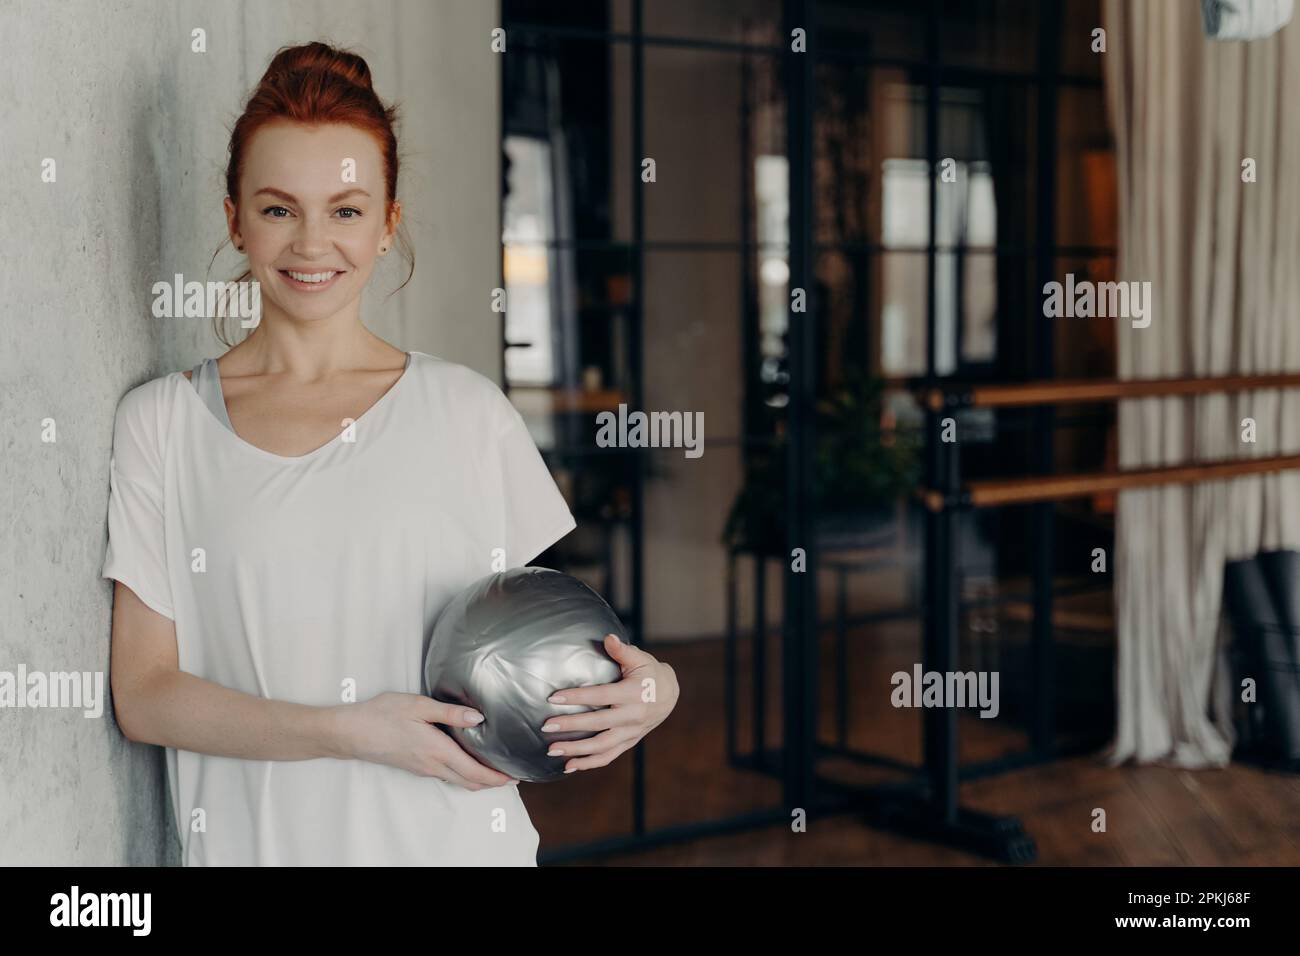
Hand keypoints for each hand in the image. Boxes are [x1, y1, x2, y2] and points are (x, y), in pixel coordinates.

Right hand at [337, 692, 518, 789]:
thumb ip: (450, 713)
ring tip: (494, 771)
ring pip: (457, 781)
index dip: (497, 778)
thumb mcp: (418, 706)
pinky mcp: (414, 767)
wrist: (351, 733)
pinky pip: (445, 776)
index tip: (514, 777)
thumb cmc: (382, 715)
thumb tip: (479, 719)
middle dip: (493, 782)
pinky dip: (463, 775)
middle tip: (512, 777)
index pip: (474, 772)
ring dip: (478, 780)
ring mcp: (422, 769)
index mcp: (437, 751)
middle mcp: (432, 766)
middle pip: (469, 782)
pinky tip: (466, 763)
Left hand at [540, 633, 679, 772]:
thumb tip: (608, 637)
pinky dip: (589, 763)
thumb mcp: (640, 658)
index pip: (600, 696)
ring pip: (601, 746)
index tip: (553, 698)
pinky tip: (568, 765)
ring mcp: (631, 732)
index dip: (577, 697)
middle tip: (546, 727)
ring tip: (552, 750)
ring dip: (576, 750)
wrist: (670, 695)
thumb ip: (622, 650)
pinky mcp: (629, 742)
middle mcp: (632, 716)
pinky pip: (608, 756)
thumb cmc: (650, 673)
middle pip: (597, 724)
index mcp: (632, 693)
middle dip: (571, 726)